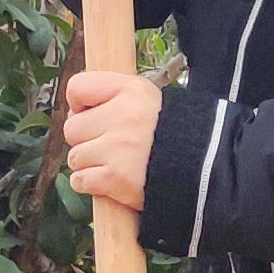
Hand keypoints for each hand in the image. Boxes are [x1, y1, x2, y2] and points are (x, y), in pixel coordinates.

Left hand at [63, 69, 159, 211]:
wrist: (201, 170)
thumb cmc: (168, 134)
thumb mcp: (145, 99)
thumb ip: (111, 95)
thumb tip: (74, 112)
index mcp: (131, 91)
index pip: (77, 88)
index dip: (80, 105)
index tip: (96, 115)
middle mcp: (124, 116)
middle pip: (72, 128)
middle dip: (86, 139)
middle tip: (110, 145)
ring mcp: (119, 148)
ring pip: (75, 157)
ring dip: (89, 164)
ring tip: (115, 162)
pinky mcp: (116, 178)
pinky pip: (80, 180)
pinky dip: (90, 184)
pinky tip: (110, 180)